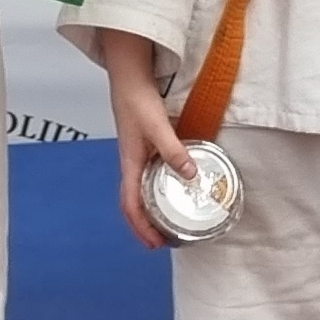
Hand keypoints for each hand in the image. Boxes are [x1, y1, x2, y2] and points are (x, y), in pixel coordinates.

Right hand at [101, 32, 192, 251]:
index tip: (154, 244)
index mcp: (129, 163)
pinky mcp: (144, 147)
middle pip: (133, 204)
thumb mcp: (157, 126)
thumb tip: (190, 174)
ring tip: (167, 223)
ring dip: (150, 211)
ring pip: (140, 191)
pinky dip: (157, 190)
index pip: (130, 205)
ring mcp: (137, 156)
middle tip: (162, 242)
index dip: (141, 227)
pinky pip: (148, 177)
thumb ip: (173, 150)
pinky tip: (172, 189)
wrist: (129, 75)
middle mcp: (131, 163)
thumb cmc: (137, 98)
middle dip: (144, 226)